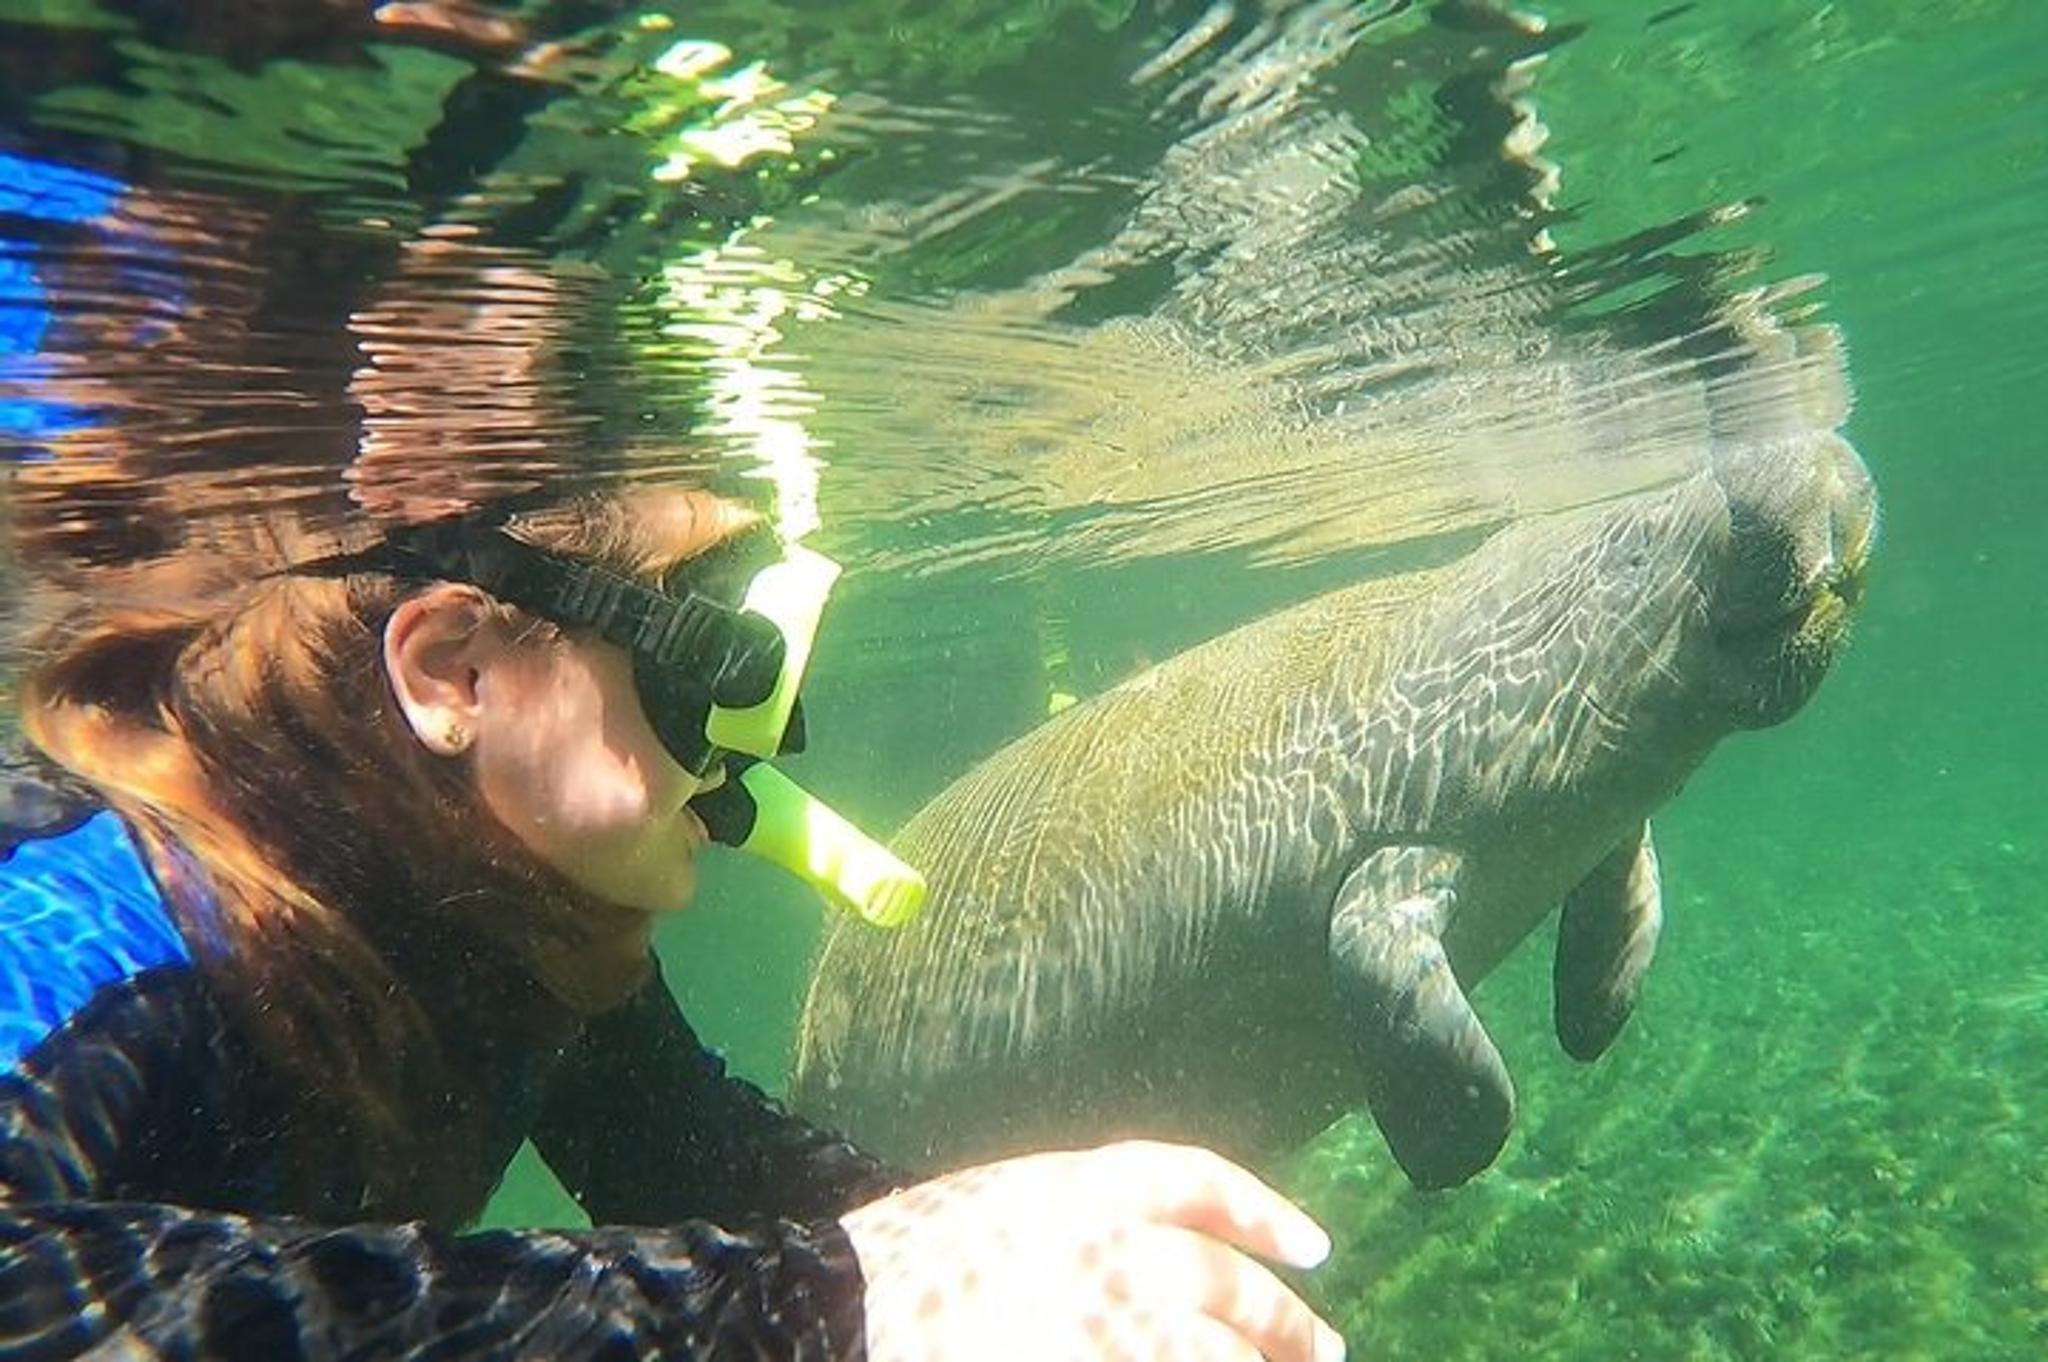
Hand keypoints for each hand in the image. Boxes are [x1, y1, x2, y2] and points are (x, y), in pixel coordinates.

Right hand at [841, 1140, 1345, 1361]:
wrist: (826, 1319)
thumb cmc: (897, 1265)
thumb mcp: (994, 1206)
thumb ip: (1073, 1217)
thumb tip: (1150, 1249)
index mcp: (1070, 1188)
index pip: (1193, 1182)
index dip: (1259, 1212)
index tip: (1312, 1247)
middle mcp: (1094, 1249)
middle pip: (1216, 1280)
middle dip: (1280, 1317)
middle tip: (1325, 1345)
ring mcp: (1093, 1326)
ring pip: (1205, 1353)